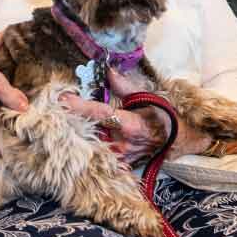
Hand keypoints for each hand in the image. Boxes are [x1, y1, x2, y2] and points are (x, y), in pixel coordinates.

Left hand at [58, 69, 213, 164]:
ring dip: (78, 135)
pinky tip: (78, 138)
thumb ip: (123, 86)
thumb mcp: (145, 97)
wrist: (178, 140)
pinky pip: (99, 157)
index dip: (80, 106)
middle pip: (90, 133)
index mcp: (131, 125)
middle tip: (57, 110)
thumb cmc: (162, 116)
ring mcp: (122, 158)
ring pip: (92, 147)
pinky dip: (88, 146)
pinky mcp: (121, 165)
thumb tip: (107, 71)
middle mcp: (125, 144)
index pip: (101, 113)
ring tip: (65, 123)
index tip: (64, 98)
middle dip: (73, 122)